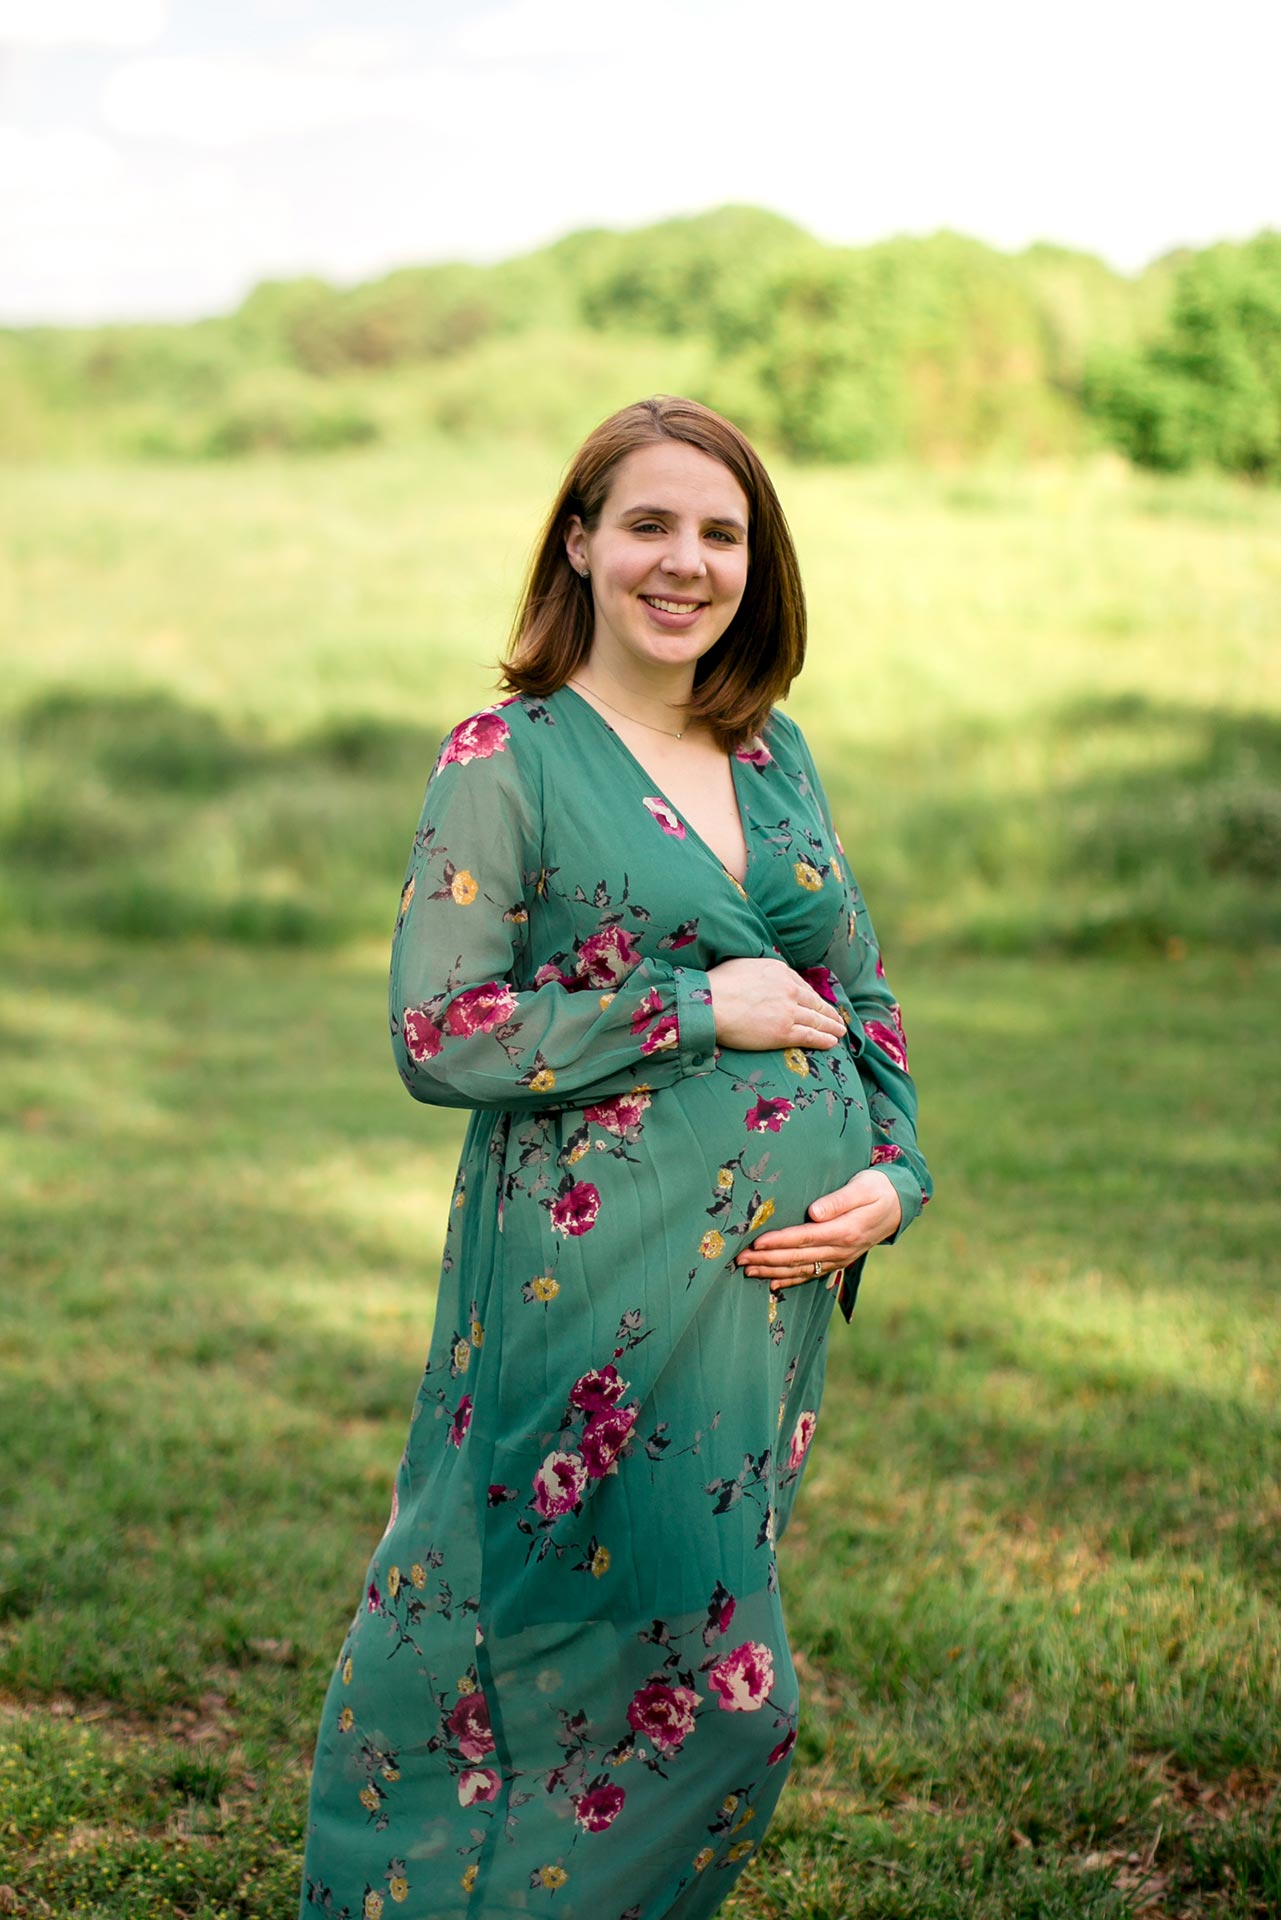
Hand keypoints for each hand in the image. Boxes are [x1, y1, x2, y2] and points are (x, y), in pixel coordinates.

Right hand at [705, 956, 845, 1053]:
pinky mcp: (784, 1032)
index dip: (812, 997)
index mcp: (780, 971)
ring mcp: (788, 1011)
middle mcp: (789, 989)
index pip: (802, 986)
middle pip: (815, 1002)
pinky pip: (810, 1036)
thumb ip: (760, 971)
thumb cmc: (717, 984)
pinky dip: (824, 1039)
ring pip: (817, 1020)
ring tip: (840, 1032)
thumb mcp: (744, 965)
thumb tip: (761, 976)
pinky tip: (832, 1042)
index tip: (818, 1004)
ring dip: (831, 1027)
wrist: (710, 1003)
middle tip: (837, 1020)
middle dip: (828, 1012)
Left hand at [735, 1169, 902, 1292]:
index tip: (756, 1243)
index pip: (805, 1238)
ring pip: (801, 1269)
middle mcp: (841, 1249)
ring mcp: (840, 1258)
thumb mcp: (863, 1187)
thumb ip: (838, 1200)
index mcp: (845, 1230)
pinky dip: (791, 1280)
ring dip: (773, 1271)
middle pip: (798, 1257)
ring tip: (748, 1271)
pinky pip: (811, 1274)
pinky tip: (773, 1284)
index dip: (780, 1242)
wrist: (900, 1205)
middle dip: (767, 1259)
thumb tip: (814, 1212)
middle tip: (740, 1259)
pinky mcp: (839, 1260)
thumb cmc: (878, 1188)